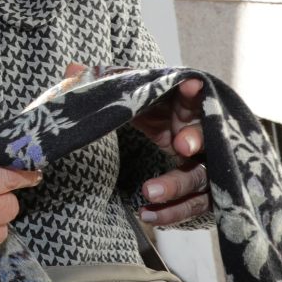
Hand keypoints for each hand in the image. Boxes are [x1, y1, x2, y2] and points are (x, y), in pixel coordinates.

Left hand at [60, 62, 209, 224]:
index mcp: (187, 105)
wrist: (176, 138)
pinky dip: (171, 212)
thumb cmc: (155, 109)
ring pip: (202, 178)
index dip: (195, 91)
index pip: (197, 94)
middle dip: (197, 139)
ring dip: (177, 187)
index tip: (190, 84)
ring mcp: (207, 164)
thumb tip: (71, 68)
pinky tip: (148, 214)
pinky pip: (193, 205)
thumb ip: (107, 84)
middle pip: (210, 135)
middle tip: (182, 146)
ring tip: (149, 192)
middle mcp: (203, 133)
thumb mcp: (134, 97)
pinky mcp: (204, 191)